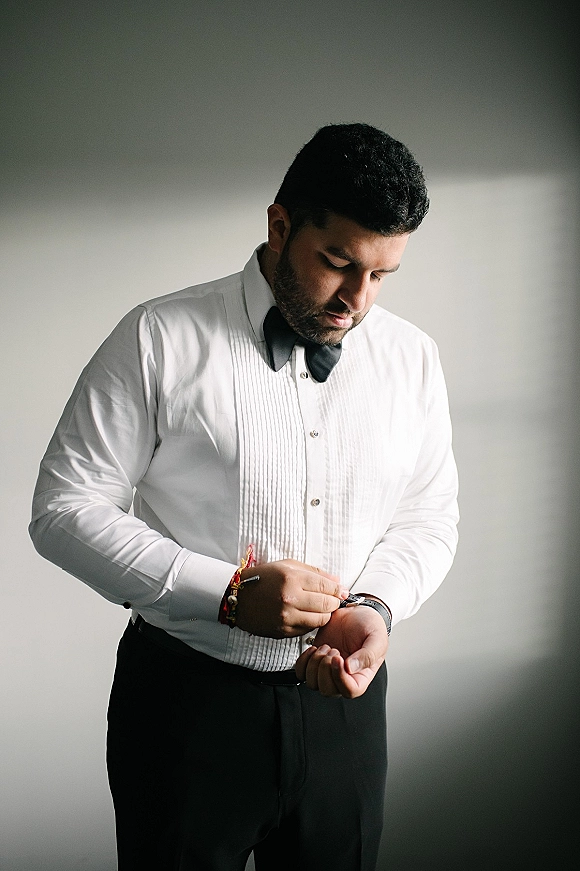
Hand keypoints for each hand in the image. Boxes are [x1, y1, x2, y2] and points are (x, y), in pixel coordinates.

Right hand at [234, 559, 348, 638]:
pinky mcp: (283, 631)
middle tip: (333, 600)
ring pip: (320, 620)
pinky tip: (306, 614)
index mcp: (292, 578)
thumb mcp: (287, 566)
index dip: (338, 589)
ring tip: (320, 607)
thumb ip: (314, 572)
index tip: (341, 591)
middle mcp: (290, 599)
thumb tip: (337, 581)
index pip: (327, 586)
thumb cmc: (263, 578)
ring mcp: (286, 617)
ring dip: (325, 614)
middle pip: (327, 605)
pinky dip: (311, 623)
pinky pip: (307, 629)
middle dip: (334, 602)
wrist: (238, 597)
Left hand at [295, 605, 387, 698]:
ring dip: (315, 664)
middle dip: (326, 669)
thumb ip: (368, 655)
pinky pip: (301, 672)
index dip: (340, 678)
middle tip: (333, 649)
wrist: (356, 612)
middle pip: (327, 690)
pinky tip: (314, 648)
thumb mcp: (377, 638)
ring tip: (326, 647)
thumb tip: (350, 669)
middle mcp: (343, 677)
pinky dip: (304, 661)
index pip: (349, 691)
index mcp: (361, 677)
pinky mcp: (315, 661)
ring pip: (312, 683)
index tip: (338, 659)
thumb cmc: (370, 626)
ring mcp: (327, 671)